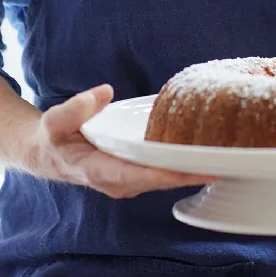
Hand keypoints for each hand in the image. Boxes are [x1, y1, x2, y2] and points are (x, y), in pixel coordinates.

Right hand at [23, 84, 215, 197]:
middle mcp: (119, 183)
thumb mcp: (54, 121)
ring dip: (194, 171)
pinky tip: (207, 155)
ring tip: (227, 158)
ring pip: (166, 179)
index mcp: (99, 172)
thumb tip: (104, 92)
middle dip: (193, 174)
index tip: (197, 170)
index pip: (141, 176)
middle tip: (228, 162)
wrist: (47, 155)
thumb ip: (76, 107)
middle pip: (162, 181)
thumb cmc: (53, 139)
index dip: (170, 175)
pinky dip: (184, 166)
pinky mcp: (136, 176)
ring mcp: (129, 183)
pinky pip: (164, 172)